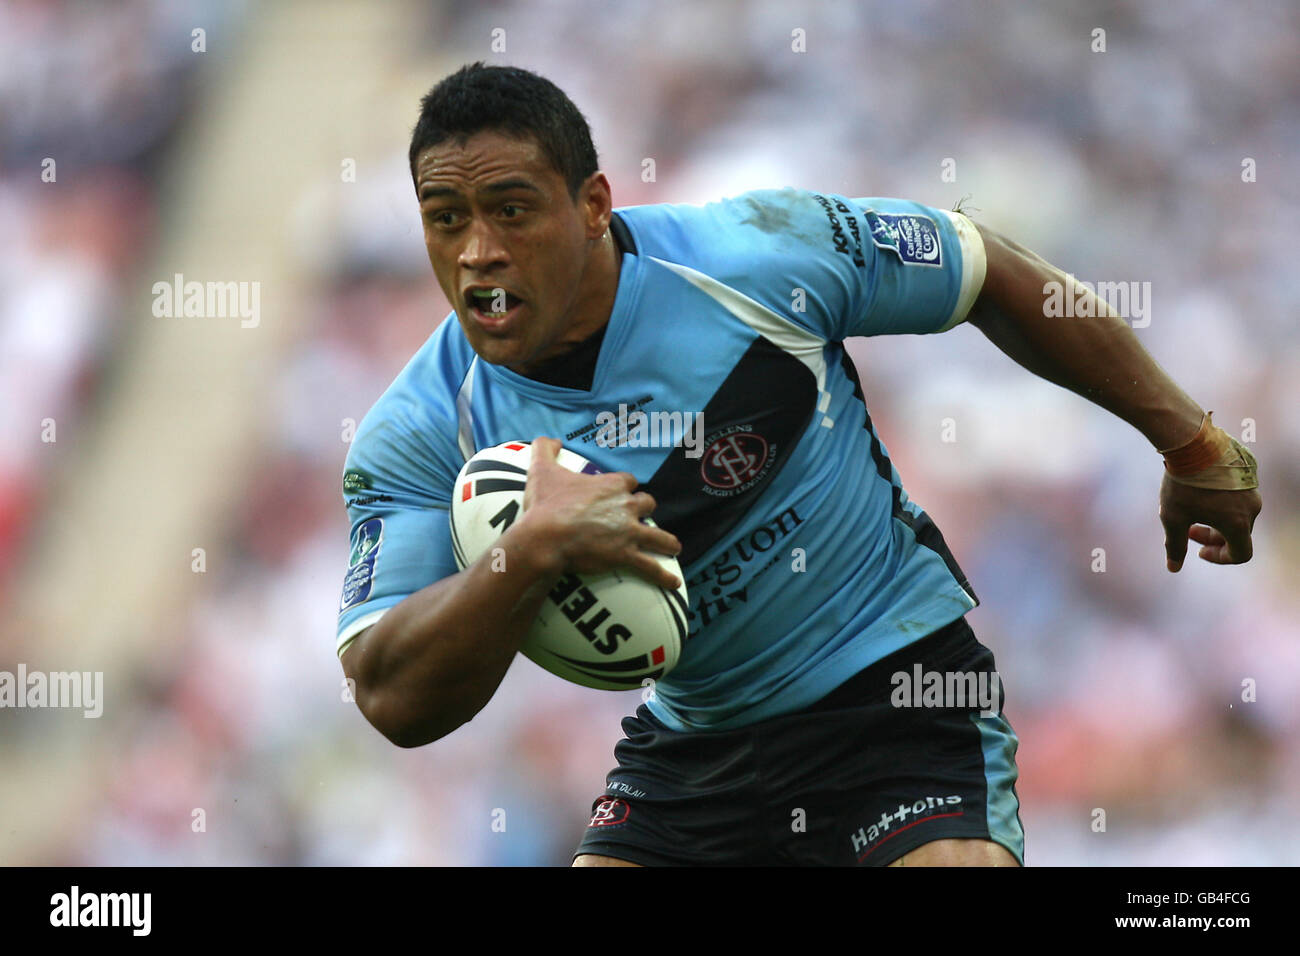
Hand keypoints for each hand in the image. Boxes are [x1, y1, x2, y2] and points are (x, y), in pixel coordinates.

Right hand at [520, 437, 682, 588]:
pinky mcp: (625, 555)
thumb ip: (545, 448)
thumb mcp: (541, 469)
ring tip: (673, 547)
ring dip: (666, 541)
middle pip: (647, 504)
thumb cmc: (545, 504)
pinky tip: (673, 584)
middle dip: (645, 510)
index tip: (621, 493)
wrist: (546, 536)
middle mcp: (626, 506)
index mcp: (611, 485)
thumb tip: (553, 440)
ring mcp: (628, 532)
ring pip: (658, 535)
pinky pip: (651, 566)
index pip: (629, 482)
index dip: (625, 488)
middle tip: (640, 518)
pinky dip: (664, 576)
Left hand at [1159, 472, 1260, 571]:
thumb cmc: (1182, 483)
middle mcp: (1252, 507)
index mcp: (1239, 523)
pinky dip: (1221, 501)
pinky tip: (1199, 490)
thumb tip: (1173, 568)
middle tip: (1186, 529)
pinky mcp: (1248, 473)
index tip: (1198, 551)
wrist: (1191, 442)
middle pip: (1237, 533)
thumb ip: (1175, 545)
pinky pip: (1238, 495)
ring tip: (1190, 508)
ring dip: (1215, 519)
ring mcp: (1252, 488)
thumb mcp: (1173, 517)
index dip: (1219, 557)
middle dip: (1211, 536)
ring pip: (1238, 514)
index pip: (1241, 554)